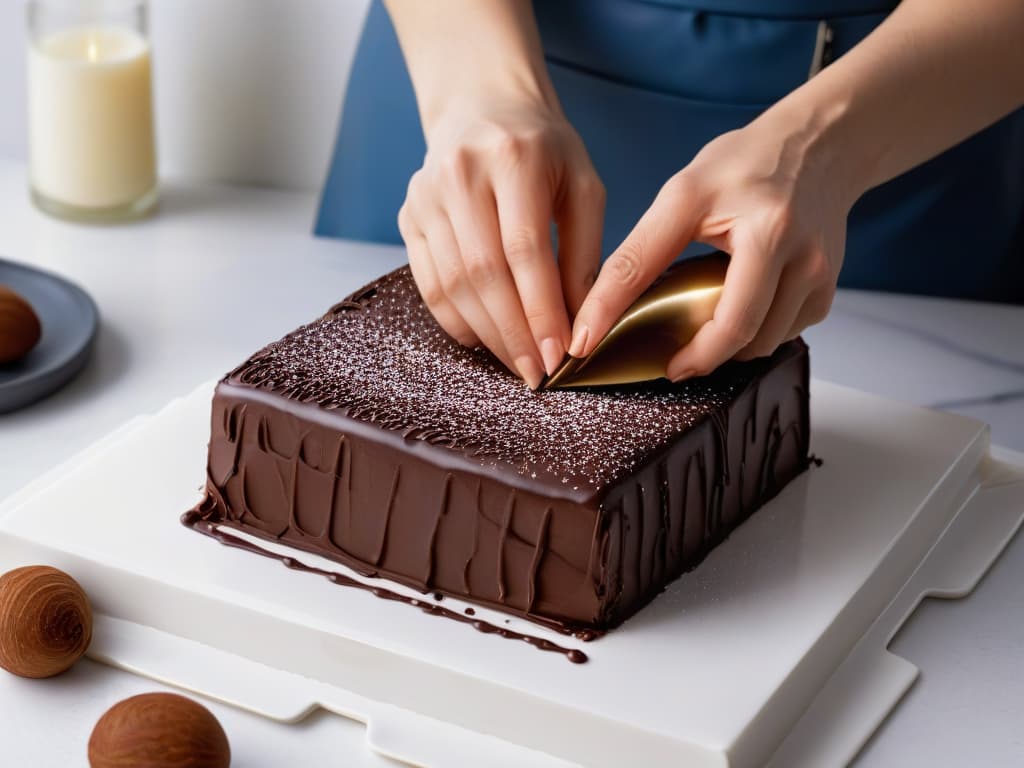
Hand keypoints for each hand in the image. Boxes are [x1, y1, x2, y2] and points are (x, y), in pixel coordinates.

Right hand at [398, 97, 604, 387]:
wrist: (483, 106)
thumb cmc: (544, 149)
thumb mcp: (582, 185)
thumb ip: (586, 253)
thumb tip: (582, 326)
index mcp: (512, 158)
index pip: (524, 250)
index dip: (540, 309)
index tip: (559, 354)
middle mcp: (459, 174)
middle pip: (483, 273)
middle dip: (513, 332)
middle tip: (538, 373)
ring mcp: (425, 196)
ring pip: (452, 284)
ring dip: (488, 334)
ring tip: (518, 362)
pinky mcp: (408, 217)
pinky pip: (430, 284)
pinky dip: (459, 320)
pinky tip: (486, 339)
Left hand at [569, 109, 852, 379]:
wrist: (820, 147)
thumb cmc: (748, 165)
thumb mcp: (683, 193)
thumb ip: (643, 250)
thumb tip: (599, 310)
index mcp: (757, 224)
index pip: (683, 288)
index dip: (627, 318)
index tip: (590, 344)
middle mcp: (792, 248)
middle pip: (737, 333)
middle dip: (698, 356)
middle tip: (669, 362)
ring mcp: (818, 272)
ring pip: (762, 343)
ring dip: (726, 347)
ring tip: (701, 330)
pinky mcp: (827, 290)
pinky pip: (783, 334)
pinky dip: (755, 334)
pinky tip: (737, 310)